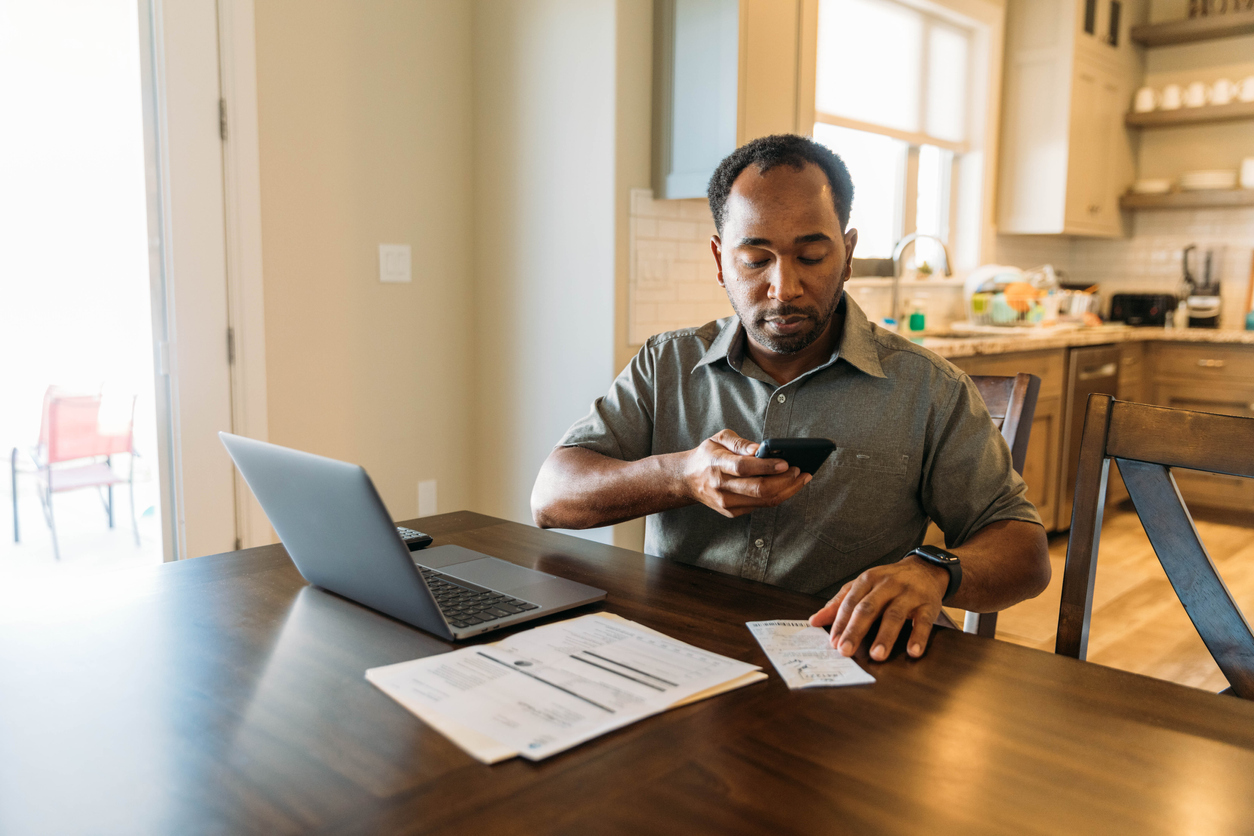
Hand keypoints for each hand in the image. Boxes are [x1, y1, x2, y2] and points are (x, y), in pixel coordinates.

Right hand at [681, 430, 810, 517]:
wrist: (688, 479)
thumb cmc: (708, 456)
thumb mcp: (719, 439)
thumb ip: (740, 443)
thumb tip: (761, 449)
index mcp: (716, 464)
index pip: (744, 468)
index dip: (767, 466)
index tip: (786, 463)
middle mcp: (720, 486)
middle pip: (759, 489)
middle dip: (785, 481)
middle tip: (800, 470)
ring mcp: (726, 503)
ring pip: (764, 501)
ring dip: (787, 490)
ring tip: (801, 479)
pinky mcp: (732, 512)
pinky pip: (760, 506)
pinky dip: (777, 496)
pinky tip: (787, 486)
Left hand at [807, 555, 948, 661]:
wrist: (924, 569)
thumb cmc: (888, 581)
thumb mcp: (862, 586)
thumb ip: (839, 603)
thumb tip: (814, 620)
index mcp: (868, 580)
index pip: (850, 603)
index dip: (841, 623)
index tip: (833, 642)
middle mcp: (887, 585)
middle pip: (869, 608)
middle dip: (856, 630)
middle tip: (846, 650)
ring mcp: (908, 594)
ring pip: (895, 615)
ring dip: (885, 636)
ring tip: (877, 655)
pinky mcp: (928, 604)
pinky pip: (924, 622)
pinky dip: (919, 637)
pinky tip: (913, 651)